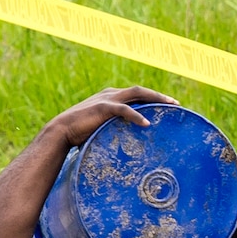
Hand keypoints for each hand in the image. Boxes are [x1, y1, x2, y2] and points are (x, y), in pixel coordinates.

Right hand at [49, 86, 177, 147]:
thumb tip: (121, 146)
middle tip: (176, 104)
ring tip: (169, 106)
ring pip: (137, 94)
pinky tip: (147, 124)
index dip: (152, 99)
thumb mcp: (99, 129)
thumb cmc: (78, 134)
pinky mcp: (103, 108)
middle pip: (140, 91)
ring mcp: (107, 99)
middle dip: (159, 96)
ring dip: (155, 99)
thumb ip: (111, 130)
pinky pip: (125, 110)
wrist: (60, 131)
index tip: (166, 106)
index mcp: (110, 98)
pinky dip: (137, 116)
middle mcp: (111, 94)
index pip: (136, 95)